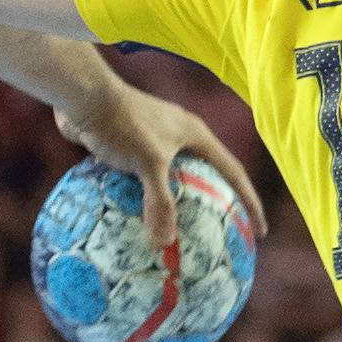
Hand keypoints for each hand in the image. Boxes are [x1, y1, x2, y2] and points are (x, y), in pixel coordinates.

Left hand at [58, 77, 266, 249]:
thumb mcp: (148, 163)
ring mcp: (155, 139)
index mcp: (196, 135)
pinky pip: (145, 179)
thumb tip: (165, 244)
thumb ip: (160, 202)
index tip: (259, 230)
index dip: (250, 202)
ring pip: (175, 178)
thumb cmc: (122, 123)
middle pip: (209, 175)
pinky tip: (139, 221)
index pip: (233, 172)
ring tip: (182, 231)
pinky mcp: (130, 144)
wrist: (82, 96)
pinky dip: (146, 199)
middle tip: (225, 234)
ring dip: (180, 202)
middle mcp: (180, 135)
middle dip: (218, 203)